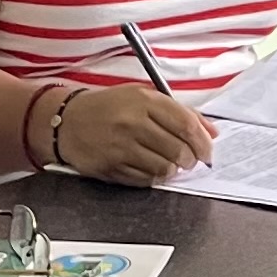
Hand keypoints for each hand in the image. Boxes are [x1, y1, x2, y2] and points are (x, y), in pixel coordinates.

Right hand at [53, 85, 218, 185]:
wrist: (66, 121)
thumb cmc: (107, 108)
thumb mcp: (142, 97)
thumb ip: (179, 111)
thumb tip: (210, 131)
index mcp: (143, 101)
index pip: (186, 124)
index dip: (203, 142)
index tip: (207, 150)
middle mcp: (132, 122)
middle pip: (178, 150)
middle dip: (190, 159)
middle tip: (188, 159)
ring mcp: (120, 147)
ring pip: (164, 168)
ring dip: (171, 169)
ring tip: (167, 162)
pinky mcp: (111, 167)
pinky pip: (145, 180)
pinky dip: (153, 177)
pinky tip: (148, 167)